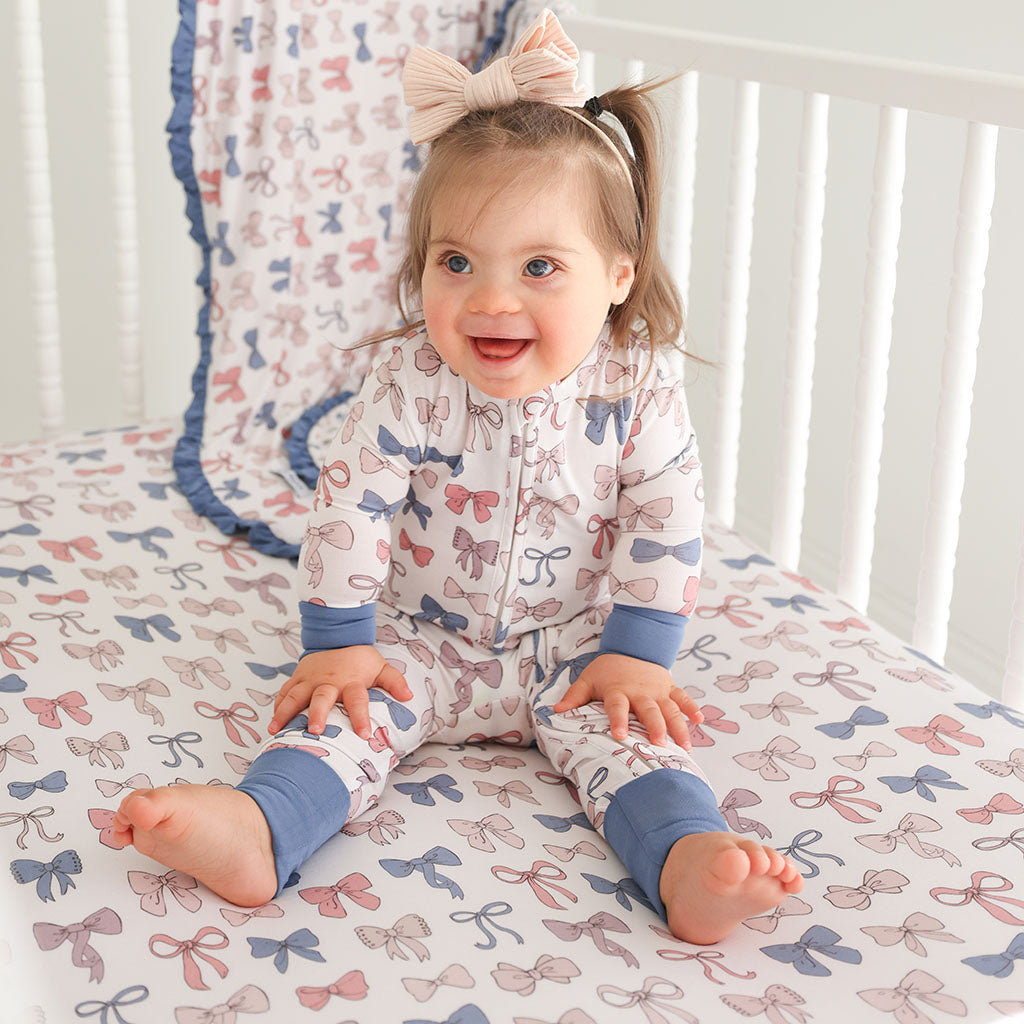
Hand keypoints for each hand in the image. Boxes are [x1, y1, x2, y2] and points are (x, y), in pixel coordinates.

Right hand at [269, 645, 411, 739]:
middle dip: (319, 713)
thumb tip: (409, 696)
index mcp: (351, 681)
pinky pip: (284, 692)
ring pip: (296, 695)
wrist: (338, 637)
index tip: (364, 735)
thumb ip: (394, 681)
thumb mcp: (381, 667)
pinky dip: (277, 706)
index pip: (358, 700)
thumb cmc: (360, 661)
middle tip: (316, 730)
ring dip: (286, 712)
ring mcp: (310, 679)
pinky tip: (272, 723)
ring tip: (276, 730)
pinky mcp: (297, 678)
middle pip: (323, 698)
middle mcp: (329, 680)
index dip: (361, 716)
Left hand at [552, 653, 702, 748]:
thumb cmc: (607, 669)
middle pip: (649, 710)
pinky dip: (692, 708)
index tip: (620, 736)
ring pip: (670, 708)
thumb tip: (554, 712)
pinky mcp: (669, 686)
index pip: (617, 706)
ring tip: (684, 746)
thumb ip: (574, 696)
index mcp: (618, 690)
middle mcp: (640, 691)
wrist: (631, 644)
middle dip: (655, 727)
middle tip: (661, 744)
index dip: (618, 720)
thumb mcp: (587, 679)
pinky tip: (700, 721)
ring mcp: (657, 689)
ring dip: (678, 726)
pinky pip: (683, 697)